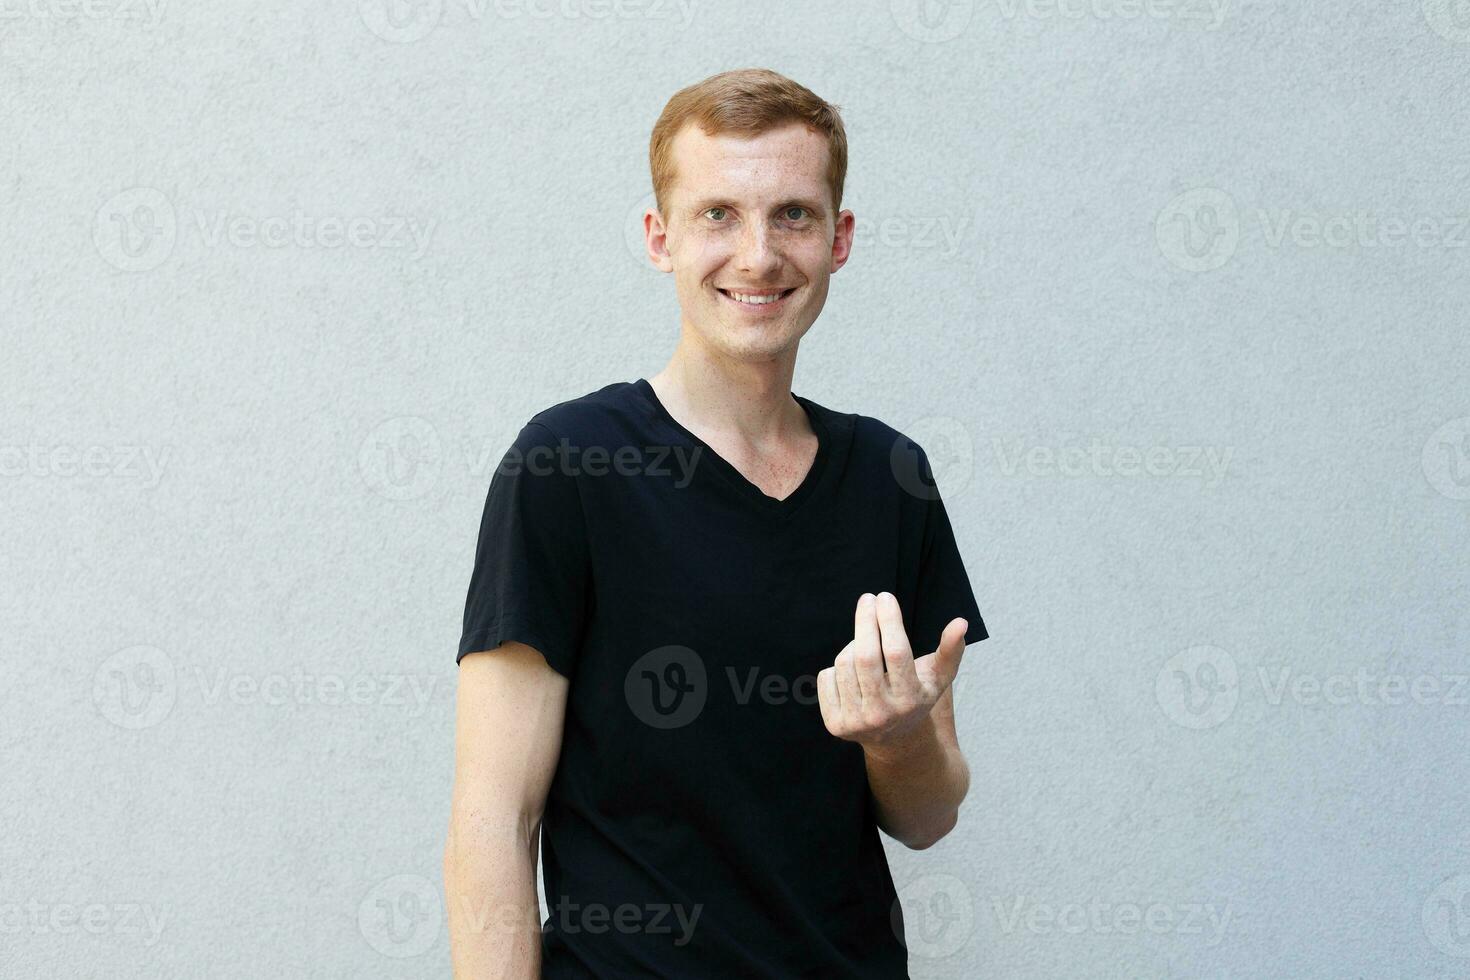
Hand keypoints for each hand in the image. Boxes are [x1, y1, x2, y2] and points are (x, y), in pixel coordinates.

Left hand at [816, 591, 967, 750]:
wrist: (893, 739)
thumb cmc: (916, 696)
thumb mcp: (938, 677)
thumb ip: (950, 650)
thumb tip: (960, 622)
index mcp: (910, 700)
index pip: (896, 652)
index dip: (888, 620)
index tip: (885, 597)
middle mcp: (882, 714)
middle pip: (865, 656)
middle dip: (865, 621)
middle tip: (868, 598)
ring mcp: (855, 722)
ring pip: (843, 663)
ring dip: (853, 645)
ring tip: (866, 645)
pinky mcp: (834, 724)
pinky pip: (826, 677)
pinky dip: (837, 668)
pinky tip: (851, 673)